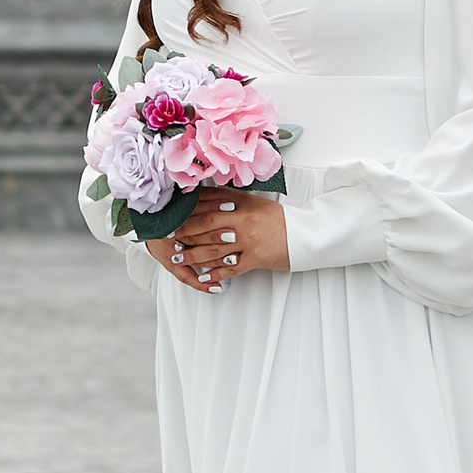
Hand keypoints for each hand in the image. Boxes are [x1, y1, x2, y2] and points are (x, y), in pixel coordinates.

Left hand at [159, 189, 289, 292]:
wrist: (304, 235)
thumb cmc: (278, 219)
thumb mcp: (255, 203)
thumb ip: (231, 199)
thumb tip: (204, 195)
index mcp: (243, 204)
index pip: (210, 204)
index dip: (189, 210)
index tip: (174, 213)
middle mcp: (244, 222)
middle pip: (207, 225)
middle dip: (186, 231)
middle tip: (169, 235)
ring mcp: (249, 242)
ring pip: (215, 248)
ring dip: (194, 254)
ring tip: (179, 257)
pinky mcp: (255, 259)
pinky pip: (231, 268)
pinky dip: (215, 274)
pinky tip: (203, 277)